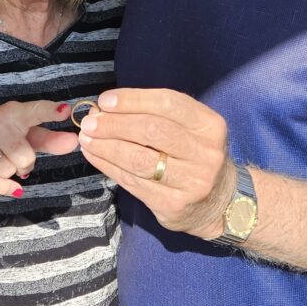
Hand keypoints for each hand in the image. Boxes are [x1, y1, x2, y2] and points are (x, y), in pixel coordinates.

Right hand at [0, 100, 77, 196]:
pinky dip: (5, 186)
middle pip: (25, 156)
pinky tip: (2, 179)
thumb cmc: (0, 136)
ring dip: (10, 171)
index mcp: (13, 111)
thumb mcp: (24, 134)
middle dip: (24, 162)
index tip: (65, 111)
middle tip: (13, 155)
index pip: (34, 111)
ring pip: (10, 169)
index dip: (50, 111)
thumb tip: (74, 141)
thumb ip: (50, 139)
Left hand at [78, 88, 235, 238]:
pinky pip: (133, 183)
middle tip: (90, 122)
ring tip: (86, 138)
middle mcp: (206, 153)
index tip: (105, 100)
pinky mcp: (174, 205)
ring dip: (106, 147)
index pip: (168, 103)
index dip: (133, 100)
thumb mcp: (190, 128)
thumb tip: (105, 107)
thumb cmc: (193, 155)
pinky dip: (108, 167)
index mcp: (210, 125)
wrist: (220, 202)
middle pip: (152, 131)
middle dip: (114, 124)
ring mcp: (192, 182)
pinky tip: (95, 156)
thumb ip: (154, 114)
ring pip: (139, 160)